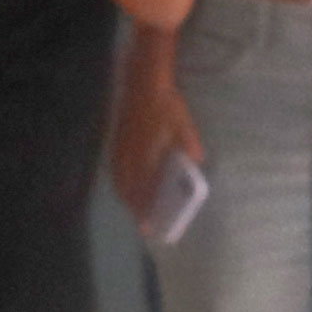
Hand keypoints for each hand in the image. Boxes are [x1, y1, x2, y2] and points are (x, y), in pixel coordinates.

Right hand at [106, 61, 195, 215]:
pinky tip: (123, 187)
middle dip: (135, 208)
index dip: (145, 207)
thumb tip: (197, 162)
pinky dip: (119, 184)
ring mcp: (120, 150)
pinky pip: (114, 171)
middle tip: (141, 224)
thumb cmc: (166, 106)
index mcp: (146, 155)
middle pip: (129, 190)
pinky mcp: (116, 143)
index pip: (144, 188)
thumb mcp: (184, 125)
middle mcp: (129, 157)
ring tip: (133, 210)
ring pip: (119, 182)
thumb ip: (189, 145)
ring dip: (126, 198)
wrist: (142, 86)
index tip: (148, 224)